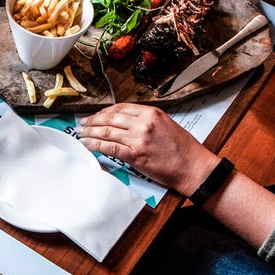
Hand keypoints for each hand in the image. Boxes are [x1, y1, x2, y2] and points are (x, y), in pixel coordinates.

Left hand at [75, 104, 219, 195]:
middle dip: (92, 120)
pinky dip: (95, 145)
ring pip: (106, 131)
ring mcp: (138, 139)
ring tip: (80, 132)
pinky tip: (87, 144)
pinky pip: (109, 148)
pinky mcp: (135, 155)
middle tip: (81, 122)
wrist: (194, 167)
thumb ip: (146, 120)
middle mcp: (143, 123)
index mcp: (152, 113)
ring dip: (90, 132)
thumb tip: (125, 121)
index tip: (95, 115)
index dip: (104, 111)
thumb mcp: (167, 124)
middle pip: (110, 118)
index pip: (120, 108)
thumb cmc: (184, 148)